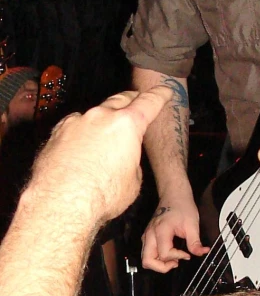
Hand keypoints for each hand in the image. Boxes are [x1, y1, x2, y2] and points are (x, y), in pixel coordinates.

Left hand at [28, 86, 172, 225]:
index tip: (165, 91)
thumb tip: (123, 158)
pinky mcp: (57, 132)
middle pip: (121, 99)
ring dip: (104, 119)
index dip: (160, 95)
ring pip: (96, 113)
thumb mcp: (133, 181)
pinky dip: (82, 131)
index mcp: (127, 124)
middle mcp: (102, 116)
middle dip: (131, 100)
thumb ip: (131, 160)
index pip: (150, 102)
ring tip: (106, 132)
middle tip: (136, 102)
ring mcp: (77, 121)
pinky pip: (75, 125)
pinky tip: (81, 145)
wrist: (59, 205)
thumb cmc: (101, 196)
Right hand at [141, 193, 206, 272]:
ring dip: (158, 263)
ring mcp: (147, 235)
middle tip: (176, 263)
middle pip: (147, 261)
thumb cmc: (183, 206)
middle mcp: (150, 234)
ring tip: (173, 259)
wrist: (174, 193)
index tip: (188, 254)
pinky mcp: (147, 235)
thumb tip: (202, 253)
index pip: (164, 254)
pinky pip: (147, 252)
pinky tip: (169, 253)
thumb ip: (195, 242)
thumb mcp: (192, 224)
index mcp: (161, 230)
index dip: (177, 257)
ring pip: (145, 258)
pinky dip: (156, 257)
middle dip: (162, 267)